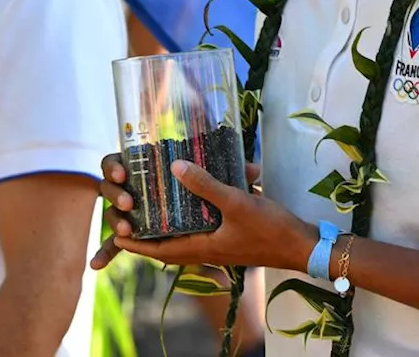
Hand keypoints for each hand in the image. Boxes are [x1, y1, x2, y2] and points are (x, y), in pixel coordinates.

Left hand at [92, 152, 262, 258]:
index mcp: (201, 247)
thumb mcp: (236, 203)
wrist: (303, 244)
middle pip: (169, 241)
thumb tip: (175, 167)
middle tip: (133, 208)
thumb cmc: (269, 229)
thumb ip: (205, 186)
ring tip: (159, 195)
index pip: (159, 251)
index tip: (116, 233)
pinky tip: (205, 180)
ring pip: (188, 229)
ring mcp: (220, 241)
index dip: (135, 245)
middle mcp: (206, 248)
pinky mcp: (233, 232)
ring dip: (174, 215)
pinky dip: (202, 205)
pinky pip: (208, 220)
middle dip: (149, 228)